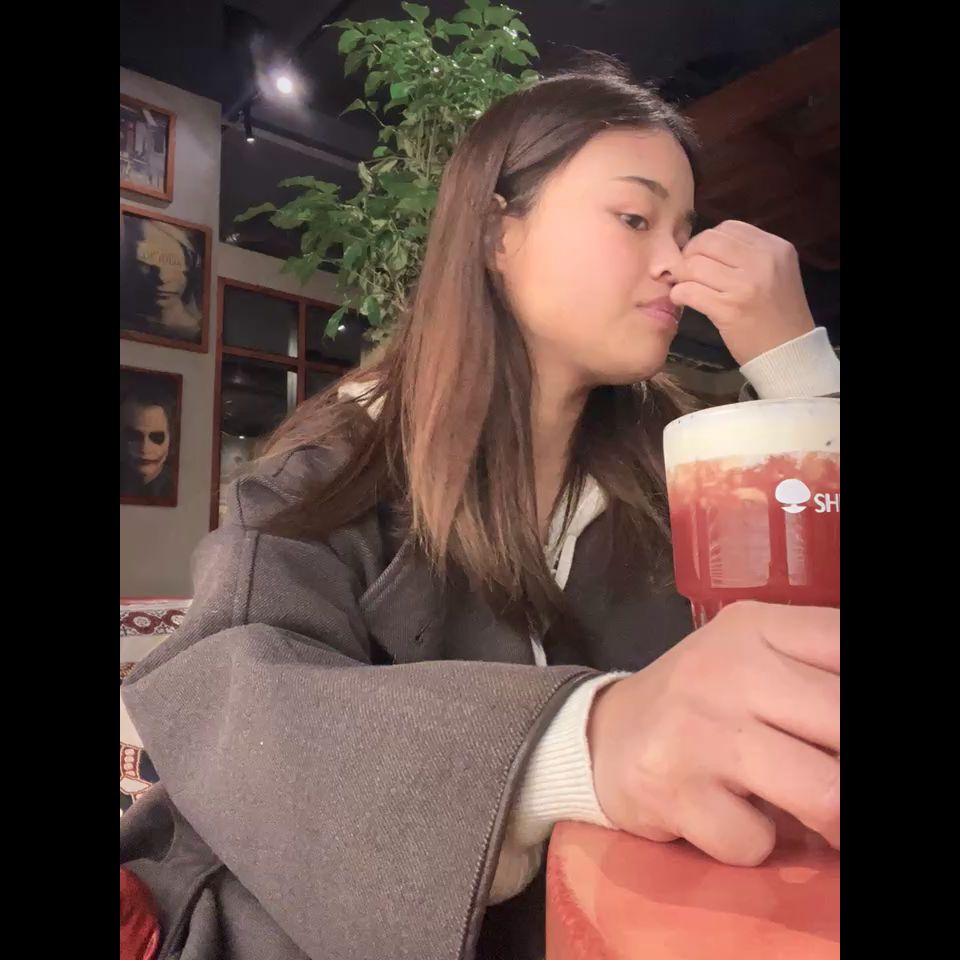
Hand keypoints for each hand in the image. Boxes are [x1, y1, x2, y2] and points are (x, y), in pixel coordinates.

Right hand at [588, 602, 839, 865]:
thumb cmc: (705, 703)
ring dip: (832, 821)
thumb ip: (820, 680)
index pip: (847, 646)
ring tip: (814, 816)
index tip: (839, 737)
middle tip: (834, 784)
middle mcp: (727, 667)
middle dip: (852, 772)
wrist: (605, 735)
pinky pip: (756, 842)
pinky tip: (727, 816)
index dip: (868, 701)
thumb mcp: (757, 663)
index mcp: (757, 626)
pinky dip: (753, 843)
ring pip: (824, 793)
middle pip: (846, 721)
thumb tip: (854, 737)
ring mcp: (696, 727)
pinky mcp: (670, 788)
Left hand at [670, 221, 815, 365]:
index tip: (701, 257)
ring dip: (681, 277)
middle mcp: (762, 261)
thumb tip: (702, 246)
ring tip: (684, 287)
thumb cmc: (777, 314)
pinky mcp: (728, 309)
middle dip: (689, 256)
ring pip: (693, 265)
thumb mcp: (776, 272)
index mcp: (775, 247)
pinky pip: (689, 291)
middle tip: (687, 272)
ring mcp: (745, 285)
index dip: (706, 241)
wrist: (789, 352)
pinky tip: (682, 300)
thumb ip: (748, 254)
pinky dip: (679, 294)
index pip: (727, 228)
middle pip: (707, 242)